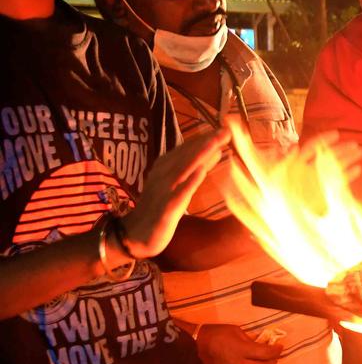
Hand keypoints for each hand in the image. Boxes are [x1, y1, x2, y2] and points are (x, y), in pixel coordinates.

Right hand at [121, 130, 228, 257]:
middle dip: (205, 142)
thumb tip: (217, 149)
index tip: (224, 128)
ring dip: (199, 155)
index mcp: (165, 166)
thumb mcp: (180, 183)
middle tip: (225, 130)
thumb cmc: (160, 206)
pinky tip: (200, 173)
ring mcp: (163, 191)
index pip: (187, 148)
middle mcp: (163, 175)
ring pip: (182, 170)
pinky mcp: (165, 209)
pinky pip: (178, 194)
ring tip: (215, 143)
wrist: (134, 235)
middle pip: (186, 155)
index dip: (205, 138)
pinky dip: (188, 182)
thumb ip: (197, 166)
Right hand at [195, 323, 282, 363]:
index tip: (279, 347)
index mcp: (242, 350)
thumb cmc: (216, 334)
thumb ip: (251, 339)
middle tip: (272, 357)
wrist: (193, 346)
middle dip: (272, 363)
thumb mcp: (236, 330)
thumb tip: (264, 344)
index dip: (277, 351)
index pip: (267, 354)